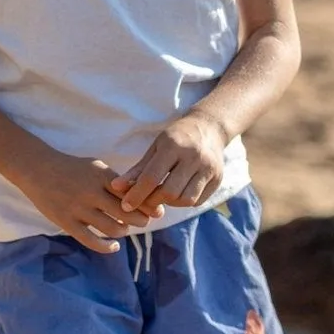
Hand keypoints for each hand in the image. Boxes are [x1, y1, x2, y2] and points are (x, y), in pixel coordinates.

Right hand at [17, 148, 162, 252]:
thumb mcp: (97, 167)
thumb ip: (118, 181)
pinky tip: (113, 247)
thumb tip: (144, 197)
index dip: (148, 205)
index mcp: (102, 176)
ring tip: (123, 229)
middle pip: (127, 212)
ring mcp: (78, 208)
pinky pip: (91, 241)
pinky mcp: (66, 222)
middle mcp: (91, 192)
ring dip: (124, 232)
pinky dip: (107, 247)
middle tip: (143, 221)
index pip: (134, 193)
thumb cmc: (73, 169)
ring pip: (113, 229)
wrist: (38, 169)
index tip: (155, 210)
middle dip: (141, 220)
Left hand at [112, 111, 227, 215]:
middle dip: (153, 201)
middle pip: (169, 192)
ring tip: (162, 195)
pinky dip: (183, 201)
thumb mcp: (155, 148)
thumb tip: (115, 187)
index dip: (137, 194)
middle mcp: (193, 157)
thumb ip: (137, 169)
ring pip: (185, 199)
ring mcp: (208, 168)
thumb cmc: (176, 138)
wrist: (209, 127)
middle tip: (145, 200)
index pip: (152, 177)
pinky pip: (197, 200)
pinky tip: (177, 193)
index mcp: (173, 145)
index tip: (126, 206)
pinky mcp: (218, 179)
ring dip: (169, 203)